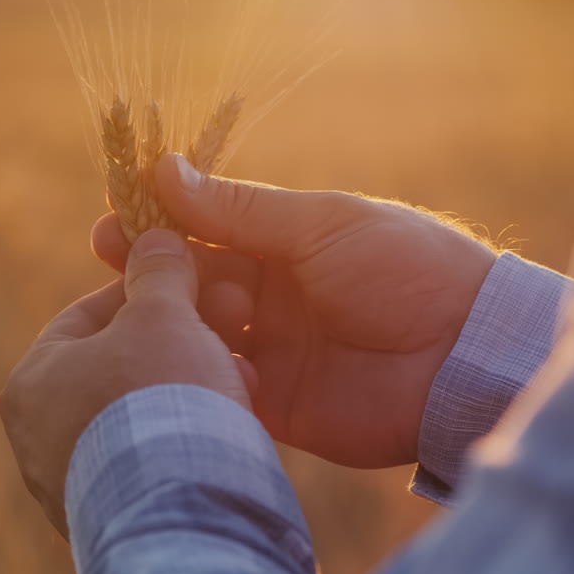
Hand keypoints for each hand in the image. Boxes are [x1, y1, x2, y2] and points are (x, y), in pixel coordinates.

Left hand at [0, 229, 251, 537]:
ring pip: (140, 417)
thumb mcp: (162, 315)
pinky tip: (232, 431)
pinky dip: (188, 440)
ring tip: (241, 382)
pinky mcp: (113, 520)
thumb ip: (159, 272)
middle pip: (116, 369)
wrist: (179, 514)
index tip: (191, 283)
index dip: (145, 292)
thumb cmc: (159, 400)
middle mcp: (36, 439)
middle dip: (176, 346)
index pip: (87, 317)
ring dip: (190, 393)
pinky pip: (155, 462)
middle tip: (227, 332)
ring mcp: (71, 485)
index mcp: (30, 382)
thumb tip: (156, 236)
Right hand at [92, 154, 496, 467]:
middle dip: (147, 273)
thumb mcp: (320, 224)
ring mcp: (266, 352)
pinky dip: (194, 375)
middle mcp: (266, 299)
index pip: (203, 231)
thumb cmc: (405, 269)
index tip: (111, 221)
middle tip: (108, 260)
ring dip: (169, 322)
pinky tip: (179, 363)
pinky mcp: (270, 405)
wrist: (465, 357)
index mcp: (281, 247)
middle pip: (189, 283)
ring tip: (155, 313)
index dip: (156, 226)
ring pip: (193, 336)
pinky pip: (214, 389)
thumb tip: (164, 168)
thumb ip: (239, 208)